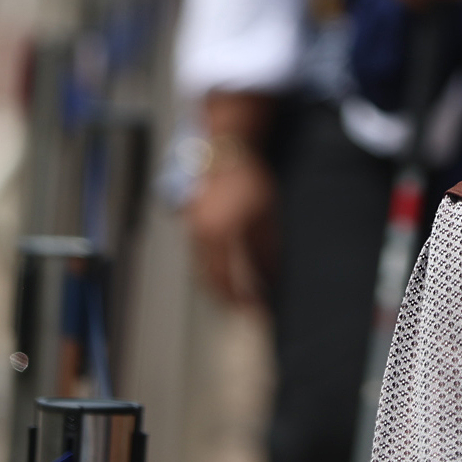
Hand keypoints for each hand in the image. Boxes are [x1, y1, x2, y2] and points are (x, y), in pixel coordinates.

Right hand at [186, 138, 276, 305]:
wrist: (225, 152)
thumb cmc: (249, 180)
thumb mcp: (266, 216)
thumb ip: (265, 249)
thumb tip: (269, 278)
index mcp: (220, 233)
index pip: (228, 278)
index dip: (241, 297)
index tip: (255, 309)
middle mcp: (201, 235)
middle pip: (211, 279)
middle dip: (226, 298)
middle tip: (243, 309)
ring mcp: (193, 229)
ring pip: (202, 269)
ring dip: (217, 286)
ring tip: (235, 297)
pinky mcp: (191, 223)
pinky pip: (199, 255)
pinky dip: (210, 269)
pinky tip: (224, 273)